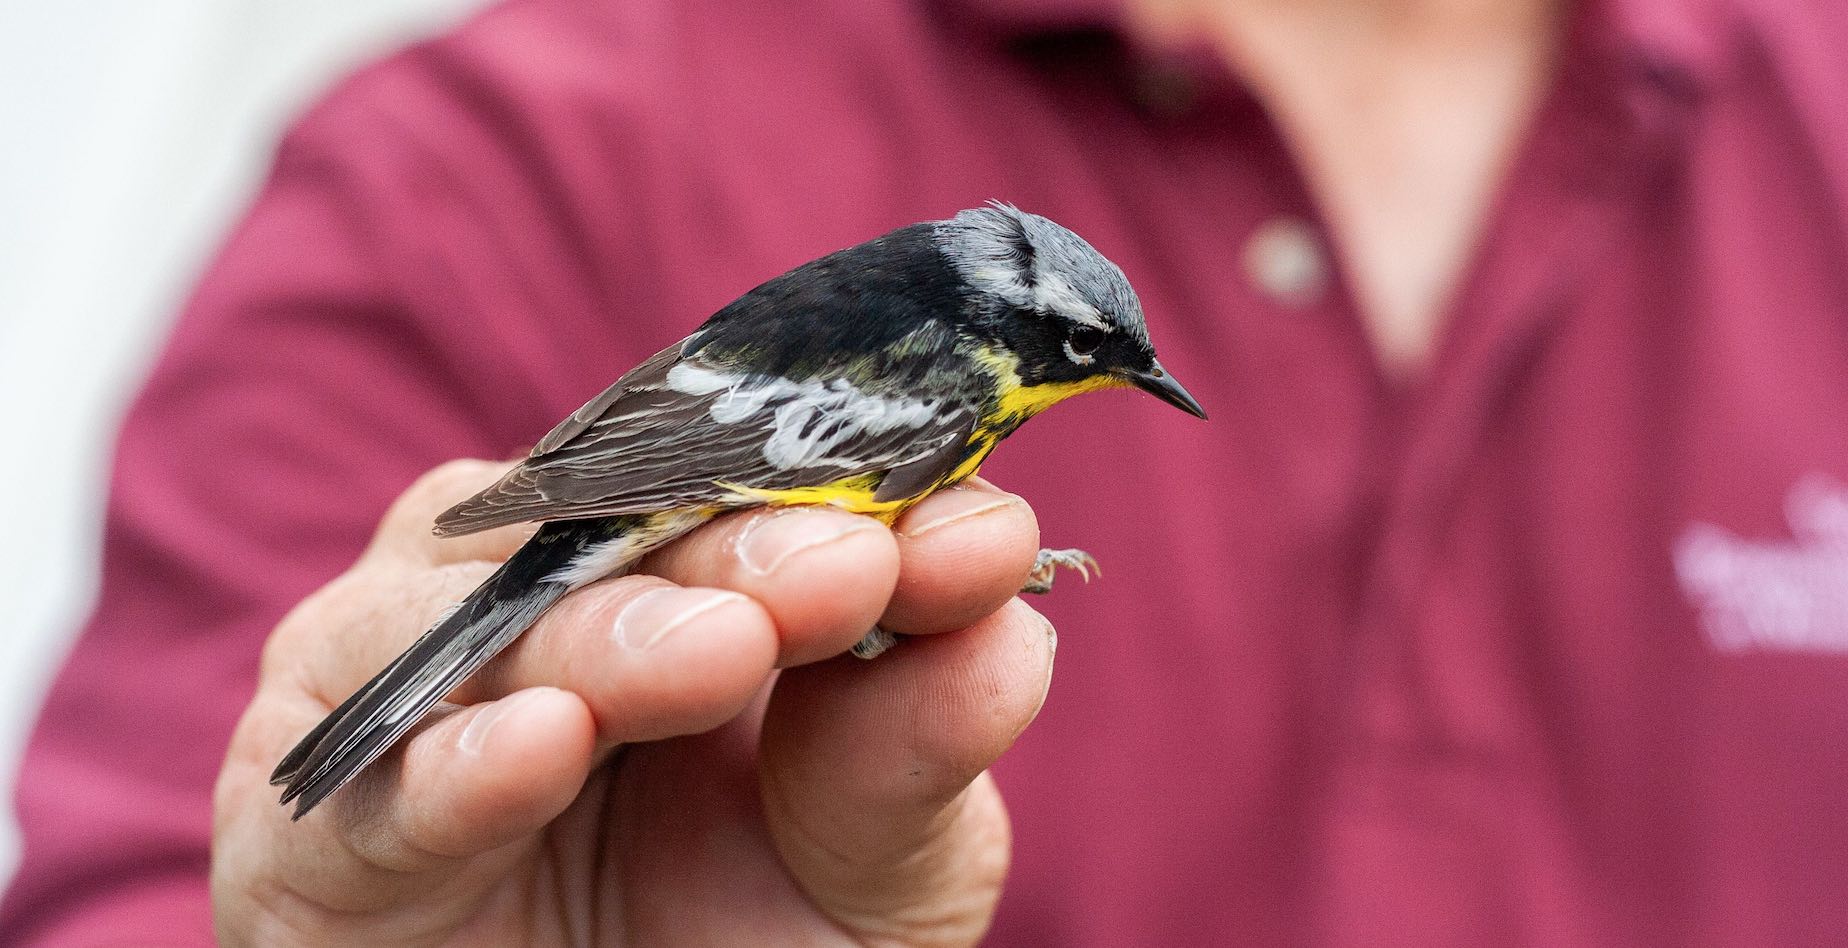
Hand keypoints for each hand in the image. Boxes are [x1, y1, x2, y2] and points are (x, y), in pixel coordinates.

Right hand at [211, 460, 1053, 945]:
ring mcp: (415, 709)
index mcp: (670, 586)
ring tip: (720, 651)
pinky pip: (368, 782)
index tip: (977, 536)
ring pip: (481, 619)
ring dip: (606, 632)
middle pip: (613, 528)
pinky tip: (545, 745)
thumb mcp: (876, 865)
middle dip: (742, 547)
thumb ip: (917, 745)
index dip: (859, 500)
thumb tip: (1013, 616)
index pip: (750, 494)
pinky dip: (455, 760)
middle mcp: (534, 616)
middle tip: (847, 564)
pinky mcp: (313, 836)